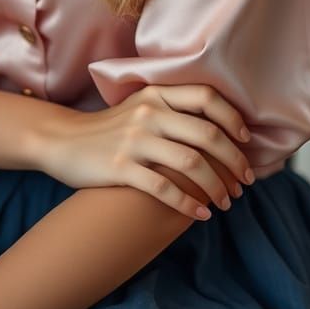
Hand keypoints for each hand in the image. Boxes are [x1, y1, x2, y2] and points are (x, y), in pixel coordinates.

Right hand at [35, 84, 254, 219]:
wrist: (63, 140)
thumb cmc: (110, 128)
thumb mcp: (140, 106)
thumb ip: (173, 109)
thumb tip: (220, 129)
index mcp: (156, 93)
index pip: (206, 98)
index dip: (233, 119)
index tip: (246, 141)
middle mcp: (148, 113)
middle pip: (207, 134)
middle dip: (234, 161)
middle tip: (245, 181)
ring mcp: (134, 140)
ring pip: (191, 164)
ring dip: (217, 187)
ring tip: (226, 202)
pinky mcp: (120, 168)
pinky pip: (164, 188)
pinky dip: (189, 205)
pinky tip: (201, 215)